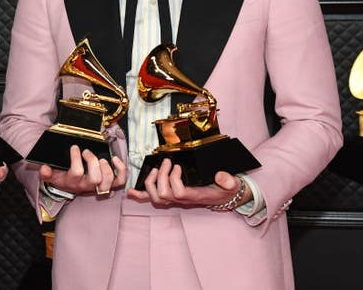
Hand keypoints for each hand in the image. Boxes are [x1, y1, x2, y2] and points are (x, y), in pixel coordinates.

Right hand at [39, 145, 126, 195]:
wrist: (69, 187)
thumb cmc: (63, 178)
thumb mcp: (51, 176)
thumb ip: (46, 173)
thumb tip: (44, 168)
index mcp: (73, 183)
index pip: (77, 172)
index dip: (76, 158)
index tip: (74, 147)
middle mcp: (87, 186)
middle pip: (95, 178)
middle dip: (92, 162)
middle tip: (87, 152)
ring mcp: (98, 186)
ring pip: (108, 181)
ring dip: (106, 167)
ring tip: (100, 158)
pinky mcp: (108, 184)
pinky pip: (119, 181)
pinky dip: (121, 170)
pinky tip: (115, 159)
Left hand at [126, 158, 248, 207]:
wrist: (222, 196)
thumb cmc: (224, 189)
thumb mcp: (231, 184)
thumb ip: (228, 180)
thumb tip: (221, 176)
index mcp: (195, 196)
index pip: (179, 193)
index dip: (174, 180)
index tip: (177, 166)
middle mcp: (182, 200)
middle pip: (163, 194)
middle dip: (161, 177)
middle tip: (166, 162)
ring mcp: (174, 200)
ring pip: (156, 197)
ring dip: (151, 182)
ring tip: (156, 168)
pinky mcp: (170, 197)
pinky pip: (152, 199)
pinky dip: (140, 196)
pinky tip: (130, 192)